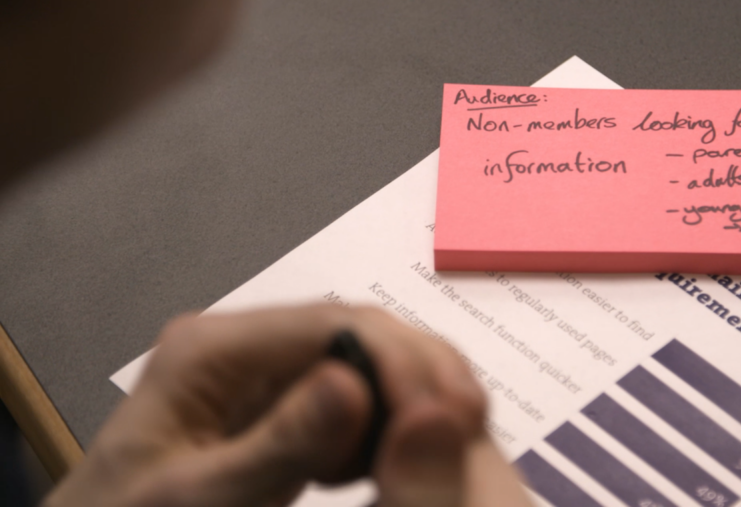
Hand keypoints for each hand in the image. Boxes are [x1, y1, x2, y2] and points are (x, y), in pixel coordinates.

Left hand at [43, 304, 532, 506]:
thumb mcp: (200, 498)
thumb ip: (276, 445)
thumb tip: (354, 382)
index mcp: (212, 350)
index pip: (330, 322)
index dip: (399, 357)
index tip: (447, 409)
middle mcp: (240, 347)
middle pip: (352, 334)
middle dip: (416, 370)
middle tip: (468, 419)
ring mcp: (259, 375)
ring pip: (359, 362)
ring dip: (408, 392)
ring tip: (447, 434)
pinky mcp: (275, 407)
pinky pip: (347, 398)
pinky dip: (385, 419)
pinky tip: (394, 454)